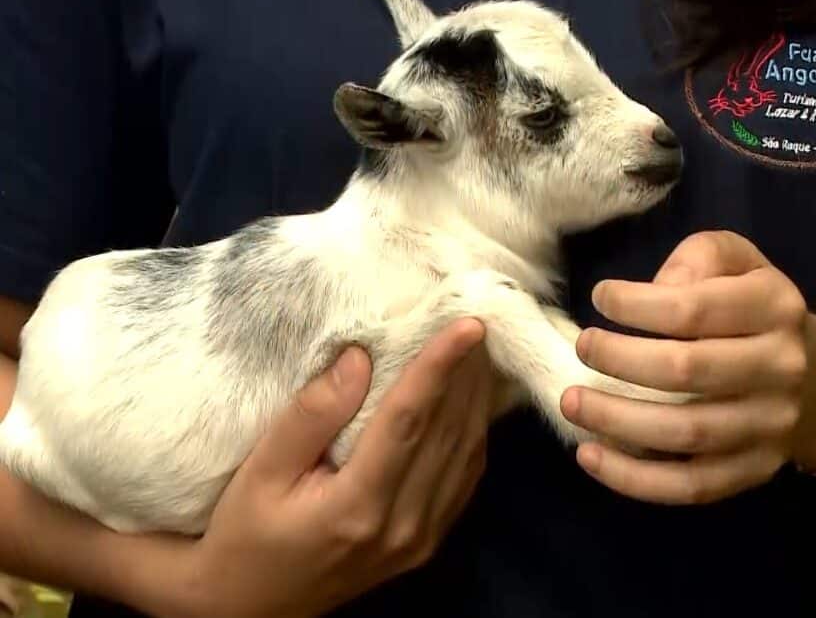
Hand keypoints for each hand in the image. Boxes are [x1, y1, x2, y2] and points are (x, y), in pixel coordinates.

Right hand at [181, 318, 493, 617]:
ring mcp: (420, 540)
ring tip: (477, 350)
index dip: (439, 367)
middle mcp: (402, 526)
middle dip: (466, 372)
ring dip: (475, 398)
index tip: (467, 324)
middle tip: (475, 321)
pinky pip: (464, 478)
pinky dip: (472, 432)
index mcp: (358, 507)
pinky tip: (469, 400)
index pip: (409, 421)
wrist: (249, 607)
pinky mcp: (426, 543)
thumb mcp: (260, 472)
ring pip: (465, 454)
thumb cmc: (244, 534)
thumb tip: (359, 358)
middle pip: (448, 433)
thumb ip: (311, 415)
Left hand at [561, 231, 810, 504]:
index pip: (695, 308)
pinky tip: (590, 456)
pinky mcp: (754, 471)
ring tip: (571, 402)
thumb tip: (656, 287)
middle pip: (687, 370)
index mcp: (773, 308)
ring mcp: (769, 427)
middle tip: (581, 348)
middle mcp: (779, 368)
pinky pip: (690, 485)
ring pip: (686, 432)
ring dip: (617, 420)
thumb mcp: (738, 262)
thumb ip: (700, 257)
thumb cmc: (754, 312)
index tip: (599, 299)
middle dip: (620, 360)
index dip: (637, 305)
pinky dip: (634, 479)